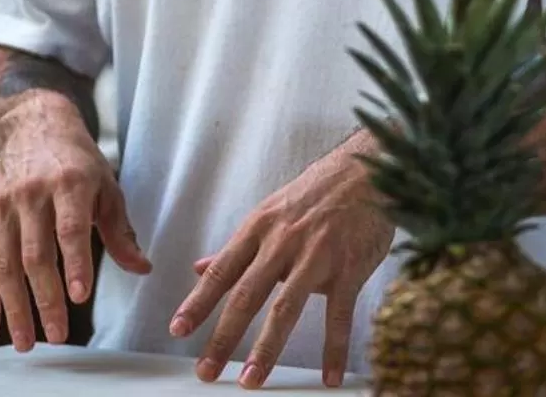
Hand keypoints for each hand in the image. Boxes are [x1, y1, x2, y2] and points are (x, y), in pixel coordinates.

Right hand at [0, 101, 152, 348]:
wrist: (34, 126)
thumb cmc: (78, 161)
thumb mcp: (107, 186)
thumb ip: (120, 231)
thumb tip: (142, 269)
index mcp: (69, 183)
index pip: (70, 229)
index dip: (75, 264)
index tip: (80, 298)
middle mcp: (31, 194)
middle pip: (35, 254)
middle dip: (45, 299)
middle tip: (56, 335)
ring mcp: (3, 205)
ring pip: (4, 264)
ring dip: (13, 308)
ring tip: (25, 342)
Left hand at [168, 134, 394, 388]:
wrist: (368, 171)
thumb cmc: (316, 194)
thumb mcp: (270, 214)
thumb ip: (236, 248)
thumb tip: (199, 268)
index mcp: (260, 229)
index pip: (222, 270)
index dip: (198, 301)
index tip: (178, 329)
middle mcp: (283, 242)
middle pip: (247, 295)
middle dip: (224, 336)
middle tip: (206, 370)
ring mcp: (317, 255)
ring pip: (286, 307)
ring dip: (267, 348)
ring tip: (251, 380)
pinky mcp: (350, 267)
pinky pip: (339, 314)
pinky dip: (334, 349)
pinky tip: (330, 377)